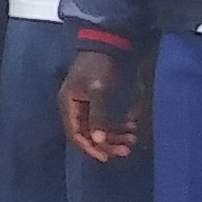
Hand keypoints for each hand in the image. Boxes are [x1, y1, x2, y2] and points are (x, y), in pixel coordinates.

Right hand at [60, 46, 146, 160]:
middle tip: (126, 150)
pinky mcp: (98, 100)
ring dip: (115, 136)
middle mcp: (75, 107)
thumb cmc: (99, 66)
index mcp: (68, 105)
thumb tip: (97, 141)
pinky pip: (106, 119)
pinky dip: (118, 125)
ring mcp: (87, 104)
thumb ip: (98, 116)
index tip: (107, 158)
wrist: (108, 43)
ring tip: (133, 139)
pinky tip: (131, 126)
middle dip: (108, 144)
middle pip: (89, 134)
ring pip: (99, 128)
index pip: (76, 135)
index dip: (90, 148)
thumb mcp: (98, 90)